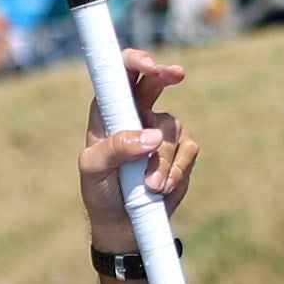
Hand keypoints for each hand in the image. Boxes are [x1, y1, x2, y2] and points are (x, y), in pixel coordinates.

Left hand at [80, 47, 194, 245]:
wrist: (123, 221)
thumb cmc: (100, 189)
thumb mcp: (94, 169)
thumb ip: (116, 149)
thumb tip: (151, 137)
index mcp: (110, 112)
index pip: (119, 77)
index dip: (134, 62)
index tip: (147, 65)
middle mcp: (137, 114)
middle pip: (154, 82)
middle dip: (165, 74)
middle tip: (175, 74)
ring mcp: (162, 130)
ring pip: (172, 128)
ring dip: (161, 159)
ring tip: (148, 185)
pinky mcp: (183, 150)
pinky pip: (189, 149)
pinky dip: (175, 170)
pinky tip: (160, 187)